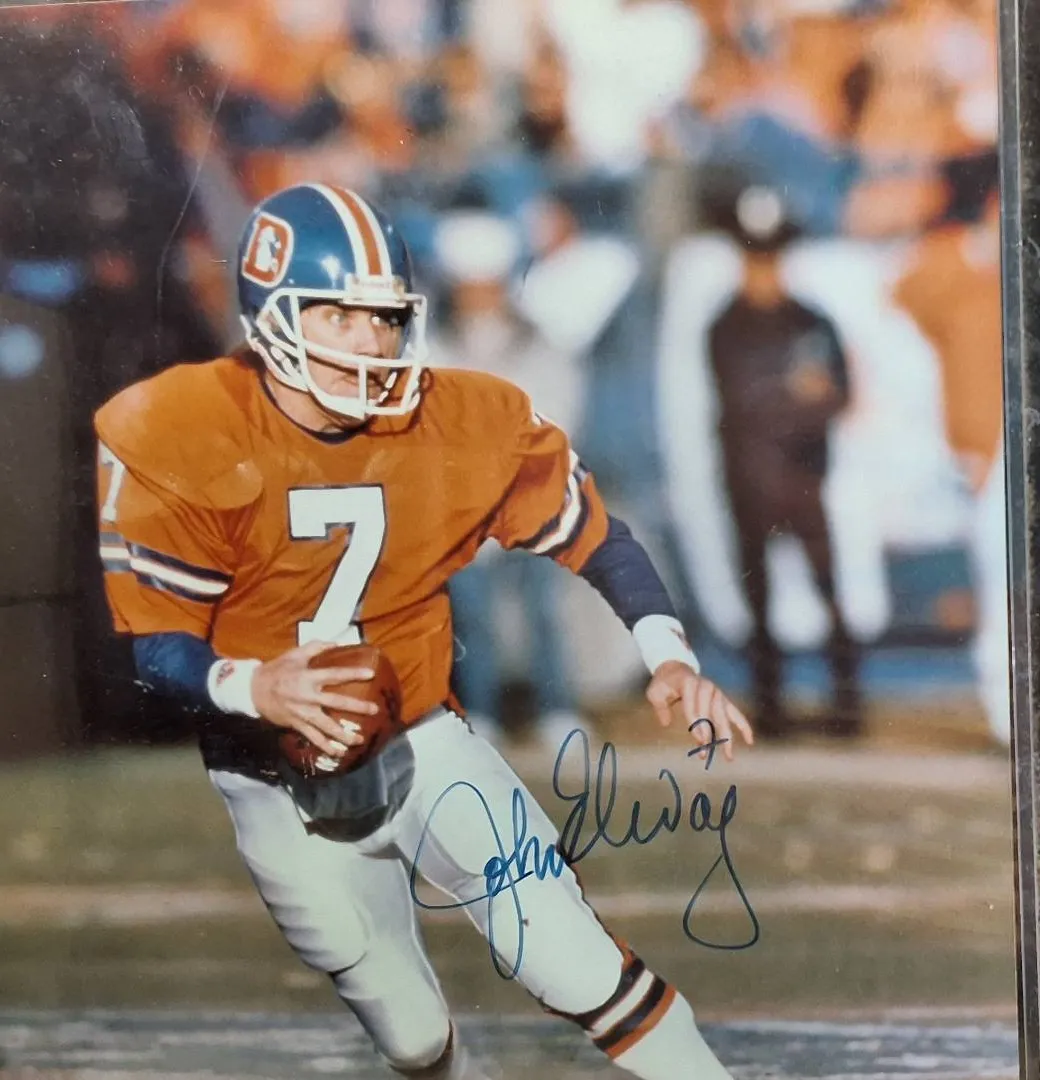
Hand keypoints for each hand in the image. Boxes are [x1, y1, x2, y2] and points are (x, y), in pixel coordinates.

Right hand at [251, 640, 377, 759]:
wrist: (253, 690)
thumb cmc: (278, 669)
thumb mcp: (296, 653)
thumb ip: (317, 647)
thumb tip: (338, 643)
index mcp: (308, 676)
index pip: (335, 675)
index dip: (353, 673)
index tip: (370, 674)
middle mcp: (308, 696)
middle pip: (337, 703)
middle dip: (357, 707)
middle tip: (374, 710)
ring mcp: (303, 713)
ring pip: (327, 727)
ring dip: (344, 735)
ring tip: (360, 740)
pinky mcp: (297, 724)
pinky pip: (313, 738)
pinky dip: (326, 747)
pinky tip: (339, 753)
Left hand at [645, 661, 753, 763]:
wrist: (677, 669)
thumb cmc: (664, 683)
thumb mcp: (655, 692)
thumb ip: (660, 706)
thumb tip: (666, 723)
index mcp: (690, 684)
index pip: (693, 707)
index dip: (696, 726)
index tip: (699, 742)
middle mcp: (707, 687)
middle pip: (710, 714)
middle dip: (709, 735)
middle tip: (704, 755)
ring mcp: (717, 693)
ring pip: (724, 717)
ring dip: (726, 738)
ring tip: (728, 757)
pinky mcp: (723, 699)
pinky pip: (735, 713)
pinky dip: (743, 726)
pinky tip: (749, 740)